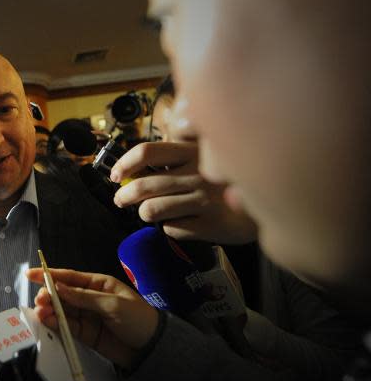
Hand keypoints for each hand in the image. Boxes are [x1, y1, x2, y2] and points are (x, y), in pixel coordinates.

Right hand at [27, 268, 158, 368]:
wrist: (151, 349)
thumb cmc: (139, 319)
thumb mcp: (113, 304)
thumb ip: (85, 298)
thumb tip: (59, 288)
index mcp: (98, 284)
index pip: (70, 277)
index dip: (50, 275)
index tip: (31, 274)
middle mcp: (89, 298)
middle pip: (62, 294)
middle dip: (48, 295)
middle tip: (40, 300)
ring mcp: (86, 316)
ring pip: (62, 311)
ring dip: (50, 311)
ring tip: (41, 313)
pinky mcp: (85, 334)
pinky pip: (67, 327)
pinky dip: (56, 324)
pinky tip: (48, 322)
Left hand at [111, 141, 257, 243]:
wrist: (265, 204)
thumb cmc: (223, 179)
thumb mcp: (202, 156)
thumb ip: (171, 157)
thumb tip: (130, 168)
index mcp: (192, 151)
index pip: (146, 152)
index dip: (124, 164)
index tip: (116, 175)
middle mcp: (197, 174)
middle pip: (142, 186)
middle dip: (123, 196)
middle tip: (121, 200)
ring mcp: (204, 200)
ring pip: (151, 210)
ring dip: (144, 213)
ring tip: (151, 212)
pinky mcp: (210, 224)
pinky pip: (171, 229)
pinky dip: (169, 228)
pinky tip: (180, 222)